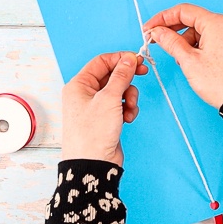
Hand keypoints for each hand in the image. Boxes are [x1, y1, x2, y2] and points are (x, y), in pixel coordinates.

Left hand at [61, 52, 147, 166]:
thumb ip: (121, 76)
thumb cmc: (92, 134)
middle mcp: (85, 94)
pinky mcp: (105, 119)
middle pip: (112, 75)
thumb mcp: (109, 99)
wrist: (92, 164)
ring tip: (130, 108)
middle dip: (127, 79)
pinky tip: (128, 118)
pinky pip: (120, 105)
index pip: (102, 62)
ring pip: (119, 91)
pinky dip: (128, 109)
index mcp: (79, 85)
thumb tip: (128, 60)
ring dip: (130, 97)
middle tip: (143, 73)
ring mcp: (95, 107)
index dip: (120, 58)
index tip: (137, 59)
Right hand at [143, 3, 222, 108]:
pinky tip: (193, 62)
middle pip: (192, 20)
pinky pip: (211, 40)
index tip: (149, 29)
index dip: (162, 18)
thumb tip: (158, 32)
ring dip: (186, 42)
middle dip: (173, 31)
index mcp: (216, 23)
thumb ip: (171, 42)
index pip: (183, 11)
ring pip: (201, 32)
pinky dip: (198, 47)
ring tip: (181, 60)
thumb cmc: (222, 82)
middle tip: (157, 41)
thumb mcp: (189, 61)